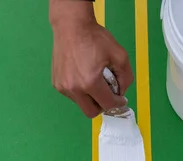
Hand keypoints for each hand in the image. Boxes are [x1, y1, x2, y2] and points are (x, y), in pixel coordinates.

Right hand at [50, 0, 133, 117]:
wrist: (71, 26)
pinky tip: (82, 75)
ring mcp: (63, 87)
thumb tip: (121, 92)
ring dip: (90, 98)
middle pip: (91, 112)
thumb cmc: (95, 38)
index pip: (107, 104)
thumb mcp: (120, 55)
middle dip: (102, 106)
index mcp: (90, 82)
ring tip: (94, 80)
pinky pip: (72, 95)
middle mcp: (74, 88)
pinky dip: (80, 91)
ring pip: (81, 104)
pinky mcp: (56, 83)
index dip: (118, 103)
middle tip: (108, 95)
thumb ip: (126, 77)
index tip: (121, 99)